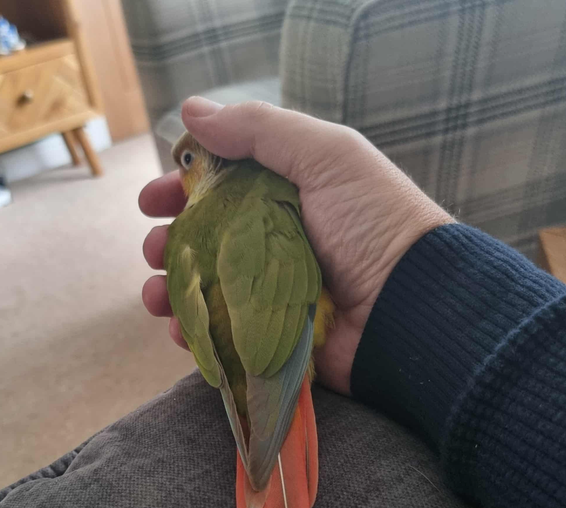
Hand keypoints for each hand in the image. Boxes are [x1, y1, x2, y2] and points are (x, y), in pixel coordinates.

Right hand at [139, 98, 451, 394]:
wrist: (413, 306)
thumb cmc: (375, 224)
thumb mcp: (326, 156)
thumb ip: (260, 129)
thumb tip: (193, 111)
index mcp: (288, 193)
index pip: (221, 185)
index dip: (182, 188)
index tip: (152, 198)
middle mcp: (278, 240)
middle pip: (206, 238)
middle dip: (169, 242)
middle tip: (153, 247)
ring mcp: (274, 292)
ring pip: (206, 289)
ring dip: (172, 289)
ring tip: (157, 294)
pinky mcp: (274, 338)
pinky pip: (223, 335)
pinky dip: (195, 333)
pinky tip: (182, 330)